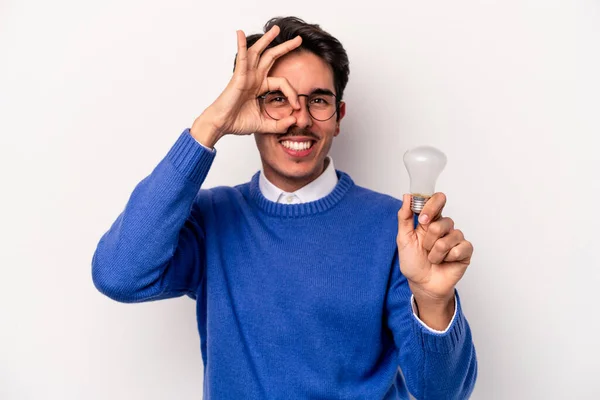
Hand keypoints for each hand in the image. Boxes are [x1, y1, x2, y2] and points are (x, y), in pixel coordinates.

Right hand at [191, 26, 302, 145]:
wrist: (222, 125)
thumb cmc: (238, 123)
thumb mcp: (264, 124)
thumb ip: (280, 124)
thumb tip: (294, 121)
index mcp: (260, 87)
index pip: (282, 82)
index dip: (292, 94)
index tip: (297, 107)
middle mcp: (254, 78)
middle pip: (271, 57)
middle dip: (285, 47)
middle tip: (298, 39)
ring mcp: (246, 75)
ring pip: (258, 52)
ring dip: (267, 40)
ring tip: (276, 29)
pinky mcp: (238, 76)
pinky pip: (241, 58)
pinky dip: (241, 45)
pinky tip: (240, 33)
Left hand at [397, 193, 472, 305]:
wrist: (422, 284)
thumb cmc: (413, 262)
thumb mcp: (403, 238)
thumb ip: (405, 217)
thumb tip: (407, 196)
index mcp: (430, 220)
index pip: (438, 200)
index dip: (431, 207)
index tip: (421, 219)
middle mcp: (445, 227)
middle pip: (443, 220)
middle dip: (429, 237)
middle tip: (424, 247)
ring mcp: (456, 238)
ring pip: (450, 236)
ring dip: (436, 252)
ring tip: (433, 259)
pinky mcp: (465, 251)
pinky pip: (460, 248)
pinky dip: (448, 258)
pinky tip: (445, 262)